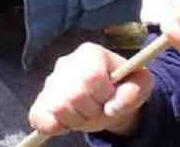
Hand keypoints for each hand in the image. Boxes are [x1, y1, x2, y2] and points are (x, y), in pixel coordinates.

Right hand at [28, 42, 153, 137]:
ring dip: (77, 119)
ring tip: (87, 113)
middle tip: (100, 108)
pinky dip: (56, 126)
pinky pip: (39, 118)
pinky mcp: (40, 101)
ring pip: (58, 108)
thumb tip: (114, 106)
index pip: (92, 76)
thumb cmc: (125, 87)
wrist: (109, 100)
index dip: (104, 93)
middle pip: (74, 94)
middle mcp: (66, 62)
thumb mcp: (140, 85)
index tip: (111, 96)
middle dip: (92, 109)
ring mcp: (50, 82)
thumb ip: (134, 91)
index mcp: (91, 52)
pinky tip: (70, 121)